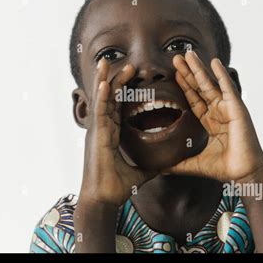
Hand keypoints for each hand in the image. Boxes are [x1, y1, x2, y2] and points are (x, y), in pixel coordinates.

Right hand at [79, 59, 157, 206]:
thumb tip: (166, 165)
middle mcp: (102, 129)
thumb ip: (151, 165)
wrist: (103, 200)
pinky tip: (103, 83)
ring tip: (107, 62)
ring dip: (105, 81)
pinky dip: (101, 97)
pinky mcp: (95, 136)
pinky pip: (99, 113)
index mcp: (111, 134)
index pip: (117, 106)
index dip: (123, 91)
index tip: (132, 76)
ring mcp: (97, 131)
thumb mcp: (140, 172)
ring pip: (101, 101)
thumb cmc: (116, 187)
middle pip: (109, 99)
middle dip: (115, 80)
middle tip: (125, 65)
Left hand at [166, 51, 262, 182]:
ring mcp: (228, 108)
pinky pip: (227, 88)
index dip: (184, 86)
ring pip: (211, 84)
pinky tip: (214, 61)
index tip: (174, 74)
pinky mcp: (237, 108)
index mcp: (209, 122)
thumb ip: (178, 163)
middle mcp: (218, 112)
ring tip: (189, 53)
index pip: (194, 100)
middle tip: (176, 57)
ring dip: (200, 68)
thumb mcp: (194, 163)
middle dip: (188, 72)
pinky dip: (221, 74)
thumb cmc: (224, 169)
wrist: (243, 174)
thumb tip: (160, 168)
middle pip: (200, 87)